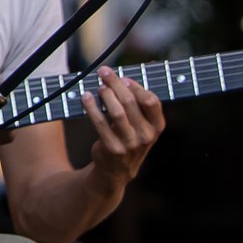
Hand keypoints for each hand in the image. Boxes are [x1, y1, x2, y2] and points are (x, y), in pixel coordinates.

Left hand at [81, 67, 163, 186]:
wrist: (116, 170)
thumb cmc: (129, 138)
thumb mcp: (142, 125)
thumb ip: (138, 103)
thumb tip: (131, 73)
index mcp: (157, 126)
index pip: (151, 101)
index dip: (136, 86)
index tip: (123, 77)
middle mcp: (146, 135)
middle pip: (130, 102)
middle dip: (115, 83)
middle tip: (104, 72)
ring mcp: (130, 143)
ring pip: (116, 111)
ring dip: (105, 94)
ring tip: (98, 86)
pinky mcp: (112, 148)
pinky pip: (100, 123)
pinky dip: (92, 107)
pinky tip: (86, 97)